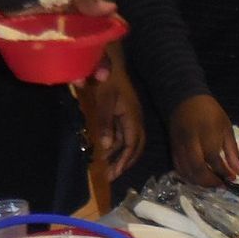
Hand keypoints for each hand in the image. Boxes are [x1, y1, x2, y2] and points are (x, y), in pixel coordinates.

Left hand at [79, 43, 145, 178]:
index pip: (132, 144)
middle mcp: (134, 119)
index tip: (115, 173)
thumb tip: (105, 146)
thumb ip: (105, 123)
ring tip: (107, 168)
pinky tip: (104, 150)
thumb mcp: (104, 101)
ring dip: (118, 154)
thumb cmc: (106, 80)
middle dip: (124, 162)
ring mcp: (129, 116)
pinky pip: (121, 133)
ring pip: (127, 141)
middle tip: (112, 175)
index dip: (124, 160)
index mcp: (133, 118)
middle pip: (134, 146)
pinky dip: (114, 143)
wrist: (109, 62)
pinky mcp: (122, 113)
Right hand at [168, 94, 238, 186]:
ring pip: (187, 171)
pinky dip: (188, 177)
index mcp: (207, 134)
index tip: (232, 178)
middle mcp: (191, 142)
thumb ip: (232, 152)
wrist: (186, 100)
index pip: (214, 159)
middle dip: (210, 181)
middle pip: (198, 169)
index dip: (223, 172)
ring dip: (199, 182)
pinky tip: (198, 179)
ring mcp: (179, 146)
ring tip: (211, 183)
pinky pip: (178, 168)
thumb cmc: (211, 113)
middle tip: (220, 185)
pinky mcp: (172, 149)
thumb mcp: (226, 128)